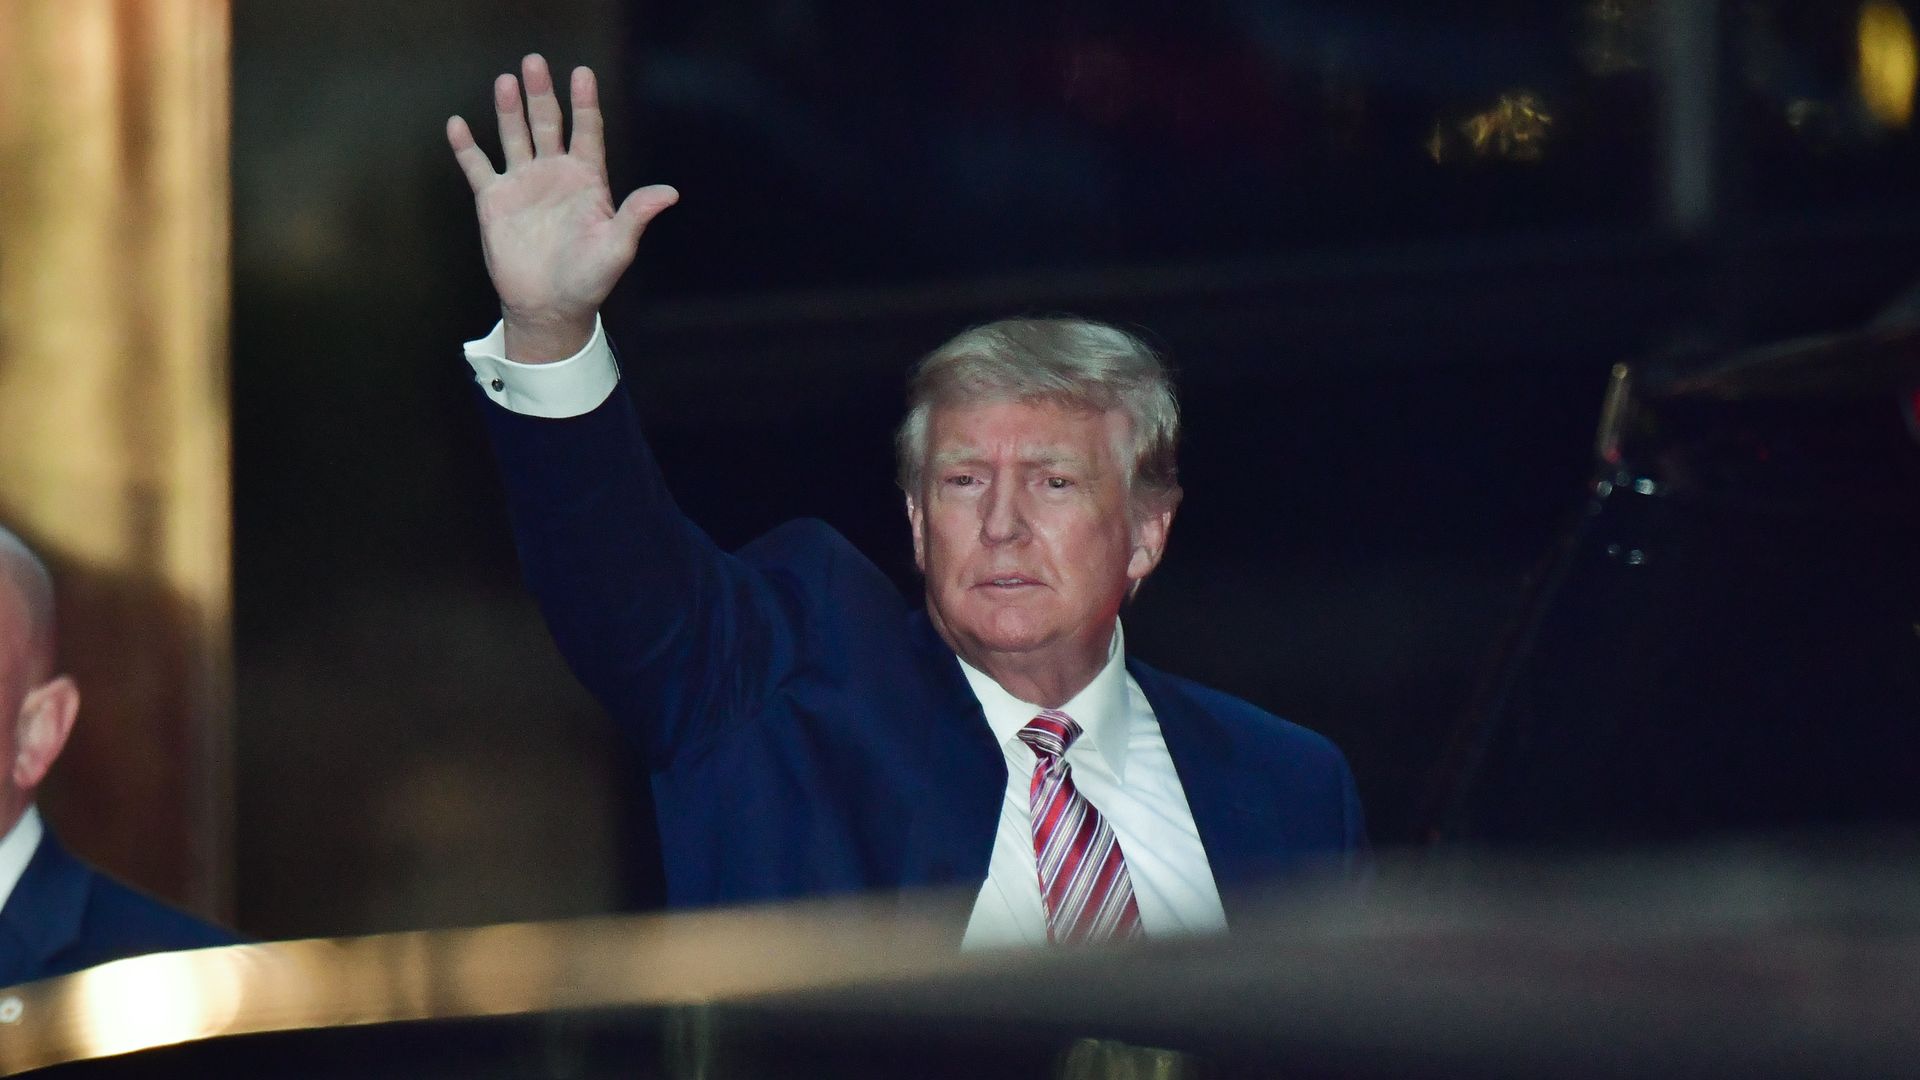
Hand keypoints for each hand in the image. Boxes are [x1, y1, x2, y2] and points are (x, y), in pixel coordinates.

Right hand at [447, 54, 677, 361]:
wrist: (550, 306)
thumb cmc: (589, 279)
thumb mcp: (618, 246)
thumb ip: (637, 214)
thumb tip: (670, 193)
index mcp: (586, 180)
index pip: (587, 131)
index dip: (585, 102)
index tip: (583, 73)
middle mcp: (554, 175)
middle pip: (548, 123)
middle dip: (542, 94)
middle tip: (535, 62)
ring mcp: (523, 184)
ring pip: (514, 136)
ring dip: (509, 109)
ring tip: (506, 81)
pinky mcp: (495, 201)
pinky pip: (477, 167)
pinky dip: (467, 147)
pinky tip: (458, 124)